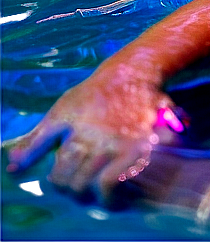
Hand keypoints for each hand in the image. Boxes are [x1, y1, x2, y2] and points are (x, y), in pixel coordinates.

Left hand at [6, 62, 177, 204]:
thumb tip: (13, 166)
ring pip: (97, 185)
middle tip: (80, 187)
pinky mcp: (139, 146)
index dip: (59, 183)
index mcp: (75, 133)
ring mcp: (118, 145)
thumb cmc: (95, 91)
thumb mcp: (62, 110)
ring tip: (96, 192)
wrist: (133, 73)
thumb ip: (37, 139)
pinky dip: (112, 193)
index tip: (64, 181)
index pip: (60, 175)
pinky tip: (112, 193)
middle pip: (77, 183)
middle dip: (75, 190)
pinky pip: (120, 180)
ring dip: (94, 193)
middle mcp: (96, 141)